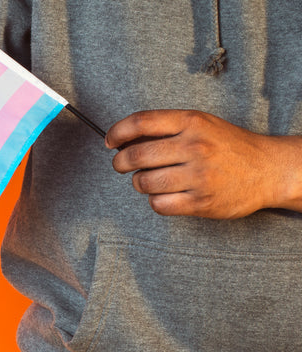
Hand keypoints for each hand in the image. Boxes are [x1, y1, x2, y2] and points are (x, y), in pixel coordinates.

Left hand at [106, 109, 298, 218]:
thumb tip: (124, 139)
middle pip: (135, 156)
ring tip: (149, 180)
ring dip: (139, 183)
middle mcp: (194, 146)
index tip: (109, 142)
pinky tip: (166, 195)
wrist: (268, 170)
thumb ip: (167, 129)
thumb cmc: (228, 147)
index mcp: (192, 122)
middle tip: (121, 165)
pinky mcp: (200, 202)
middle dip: (120, 163)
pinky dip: (156, 201)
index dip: (117, 132)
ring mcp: (198, 175)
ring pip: (143, 183)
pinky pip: (159, 204)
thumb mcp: (202, 125)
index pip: (141, 122)